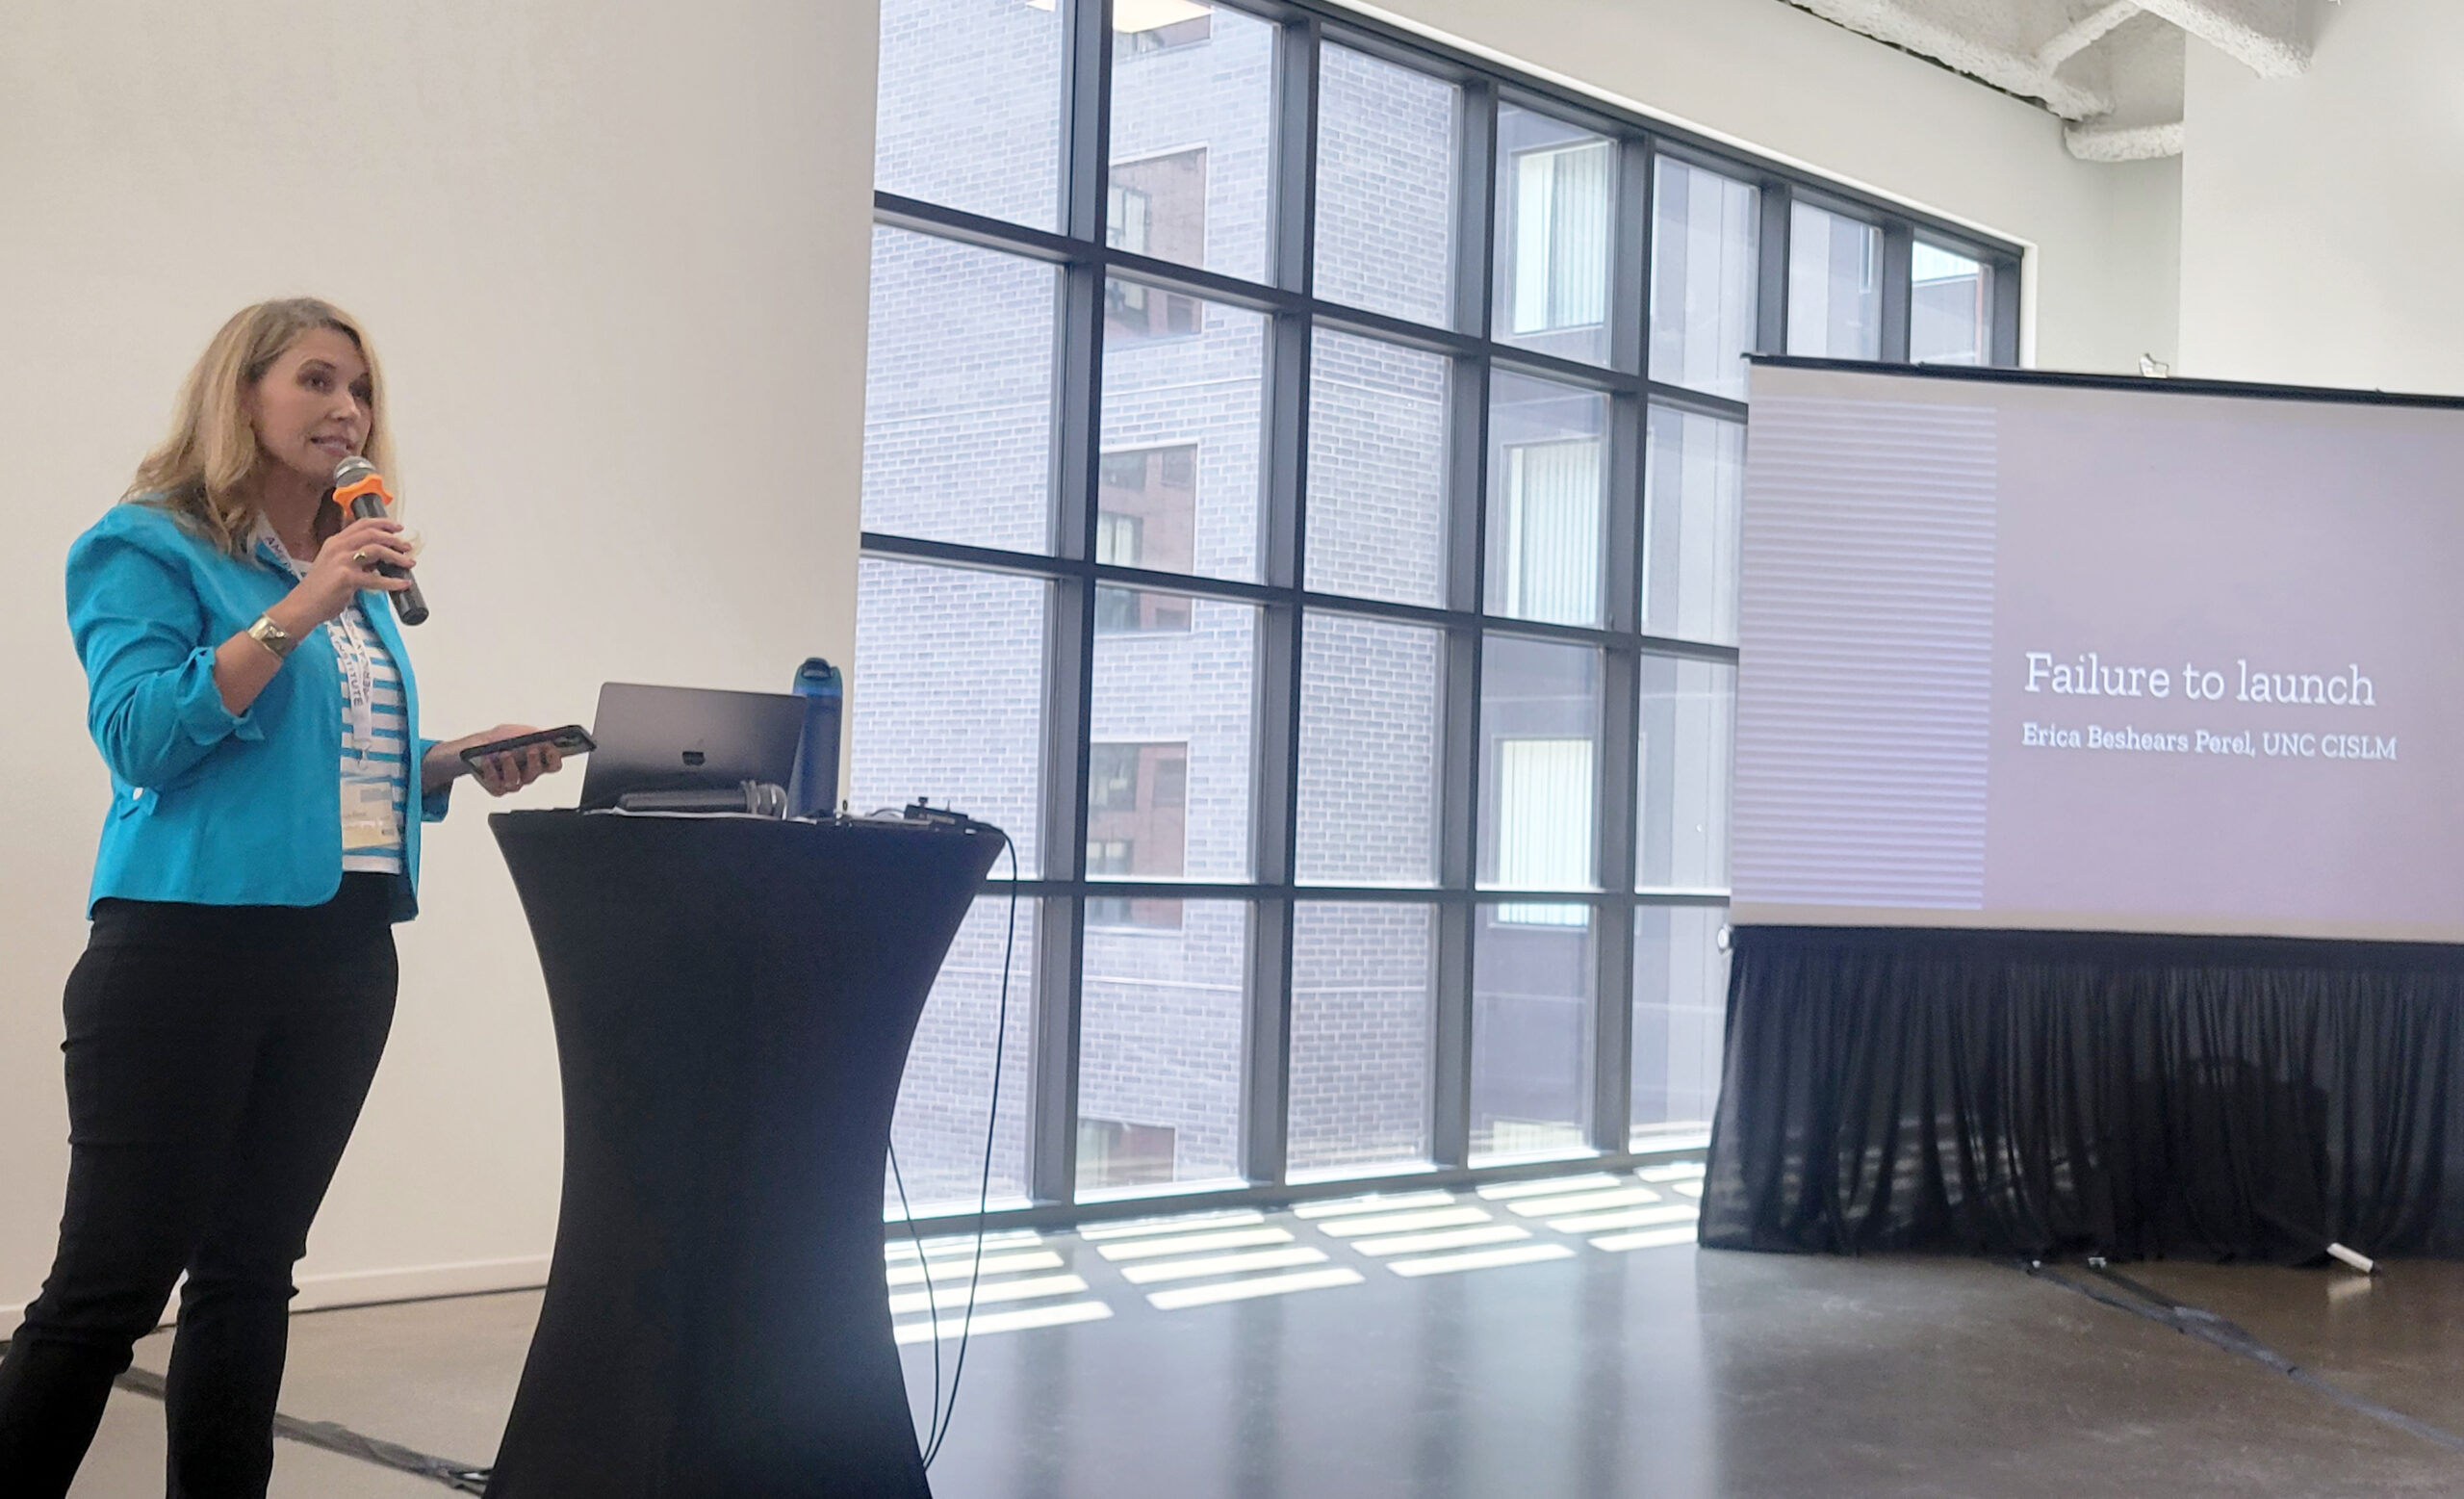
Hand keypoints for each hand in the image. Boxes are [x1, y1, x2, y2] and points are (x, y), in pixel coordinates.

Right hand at [280, 516, 414, 627]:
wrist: (303, 606)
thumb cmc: (319, 589)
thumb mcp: (335, 566)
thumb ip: (354, 560)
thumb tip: (377, 561)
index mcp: (335, 542)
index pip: (361, 524)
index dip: (382, 523)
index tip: (397, 527)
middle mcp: (338, 547)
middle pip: (372, 534)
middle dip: (394, 539)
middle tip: (407, 546)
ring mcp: (342, 561)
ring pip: (376, 550)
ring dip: (396, 556)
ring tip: (409, 563)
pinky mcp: (346, 578)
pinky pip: (376, 578)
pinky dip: (393, 582)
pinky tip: (403, 584)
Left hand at [440, 724, 566, 796]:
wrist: (478, 744)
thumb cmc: (502, 738)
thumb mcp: (519, 731)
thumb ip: (532, 733)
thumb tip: (541, 736)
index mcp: (538, 761)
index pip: (553, 765)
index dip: (554, 758)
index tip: (551, 748)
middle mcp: (527, 775)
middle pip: (535, 772)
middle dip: (534, 760)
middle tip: (531, 748)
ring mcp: (512, 784)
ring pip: (515, 781)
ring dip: (510, 766)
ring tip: (505, 753)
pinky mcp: (496, 789)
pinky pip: (495, 784)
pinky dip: (490, 771)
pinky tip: (487, 760)